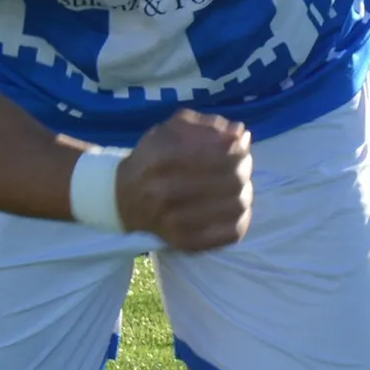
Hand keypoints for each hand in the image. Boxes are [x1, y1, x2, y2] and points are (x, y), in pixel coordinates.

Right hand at [118, 111, 252, 251]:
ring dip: (245, 190)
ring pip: (237, 205)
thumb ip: (207, 126)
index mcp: (161, 158)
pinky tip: (233, 206)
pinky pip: (231, 232)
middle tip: (243, 163)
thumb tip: (240, 132)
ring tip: (238, 184)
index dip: (237, 147)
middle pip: (233, 179)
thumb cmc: (153, 159)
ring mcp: (176, 222)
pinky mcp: (187, 243)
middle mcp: (166, 192)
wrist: (124, 201)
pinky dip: (242, 217)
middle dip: (244, 167)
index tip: (240, 143)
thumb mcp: (171, 131)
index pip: (218, 152)